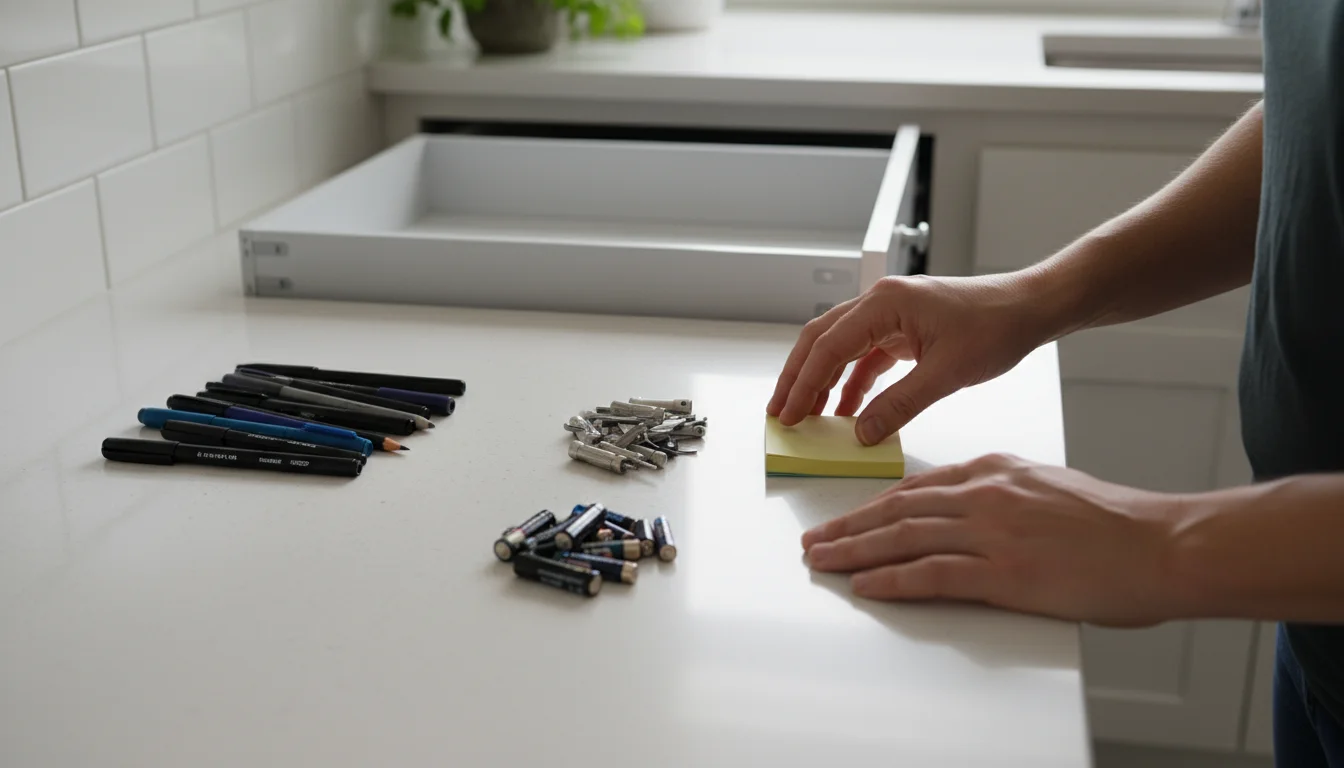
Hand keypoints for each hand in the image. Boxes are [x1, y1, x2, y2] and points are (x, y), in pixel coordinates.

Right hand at [766, 274, 1056, 444]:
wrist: (1029, 309)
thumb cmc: (997, 325)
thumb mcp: (946, 373)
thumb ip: (900, 405)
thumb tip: (863, 432)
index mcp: (885, 303)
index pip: (828, 346)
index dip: (804, 383)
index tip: (788, 413)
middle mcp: (880, 304)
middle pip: (822, 341)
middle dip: (798, 378)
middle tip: (780, 413)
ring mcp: (890, 316)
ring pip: (840, 350)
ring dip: (821, 382)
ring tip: (806, 416)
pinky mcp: (902, 331)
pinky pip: (865, 358)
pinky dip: (852, 383)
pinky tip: (846, 410)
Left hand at [801, 453, 1184, 626]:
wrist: (1163, 544)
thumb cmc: (1116, 524)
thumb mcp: (1049, 487)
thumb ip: (1004, 495)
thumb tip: (971, 515)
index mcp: (996, 470)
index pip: (917, 487)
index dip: (874, 504)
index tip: (848, 517)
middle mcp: (986, 494)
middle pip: (898, 510)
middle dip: (849, 526)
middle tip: (815, 540)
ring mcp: (993, 533)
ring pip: (904, 538)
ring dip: (855, 551)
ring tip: (822, 561)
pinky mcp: (1005, 574)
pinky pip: (932, 574)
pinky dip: (891, 579)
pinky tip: (865, 585)